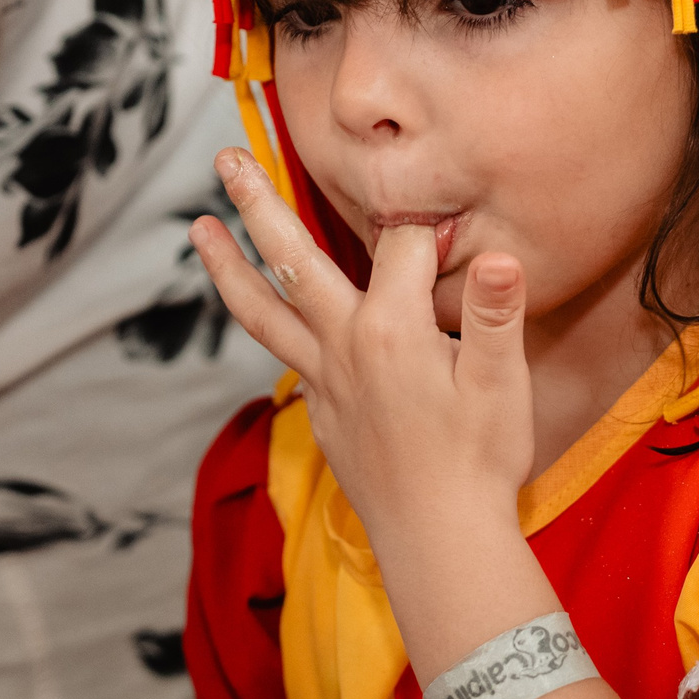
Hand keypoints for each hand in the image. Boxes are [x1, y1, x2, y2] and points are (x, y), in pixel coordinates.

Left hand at [188, 147, 531, 552]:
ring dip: (228, 266)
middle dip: (259, 202)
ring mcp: (326, 380)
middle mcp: (345, 346)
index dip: (433, 226)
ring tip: (197, 228)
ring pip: (262, 311)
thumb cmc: (480, 462)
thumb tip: (499, 254)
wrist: (440, 540)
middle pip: (294, 258)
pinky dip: (263, 323)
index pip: (405, 243)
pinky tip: (260, 310)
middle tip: (226, 157)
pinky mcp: (322, 411)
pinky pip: (282, 354)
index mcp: (392, 329)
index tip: (457, 225)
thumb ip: (494, 312)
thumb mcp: (500, 382)